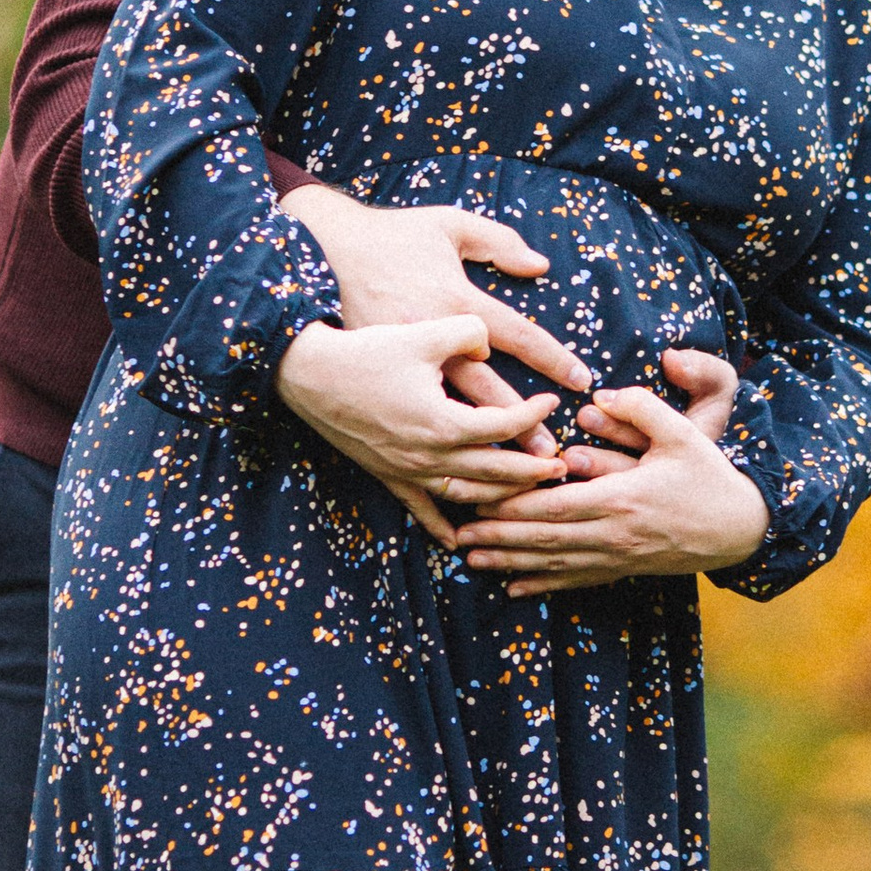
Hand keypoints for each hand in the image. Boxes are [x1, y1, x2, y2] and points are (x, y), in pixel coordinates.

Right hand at [280, 184, 593, 543]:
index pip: (505, 425)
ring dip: (501, 497)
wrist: (308, 373)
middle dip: (533, 471)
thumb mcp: (423, 330)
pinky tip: (459, 540)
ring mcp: (407, 470)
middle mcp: (429, 454)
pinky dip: (442, 526)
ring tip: (527, 493)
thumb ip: (468, 333)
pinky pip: (420, 509)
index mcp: (444, 420)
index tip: (552, 402)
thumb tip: (490, 343)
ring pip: (466, 495)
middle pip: (495, 471)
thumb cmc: (367, 348)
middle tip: (562, 466)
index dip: (533, 415)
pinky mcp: (387, 475)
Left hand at [460, 360, 769, 594]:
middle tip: (454, 533)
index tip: (476, 499)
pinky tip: (515, 589)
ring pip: (553, 562)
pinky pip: (577, 580)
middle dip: (497, 536)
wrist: (740, 527)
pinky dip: (543, 584)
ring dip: (510, 562)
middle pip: (543, 537)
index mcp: (621, 497)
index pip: (554, 504)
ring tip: (470, 560)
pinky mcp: (624, 569)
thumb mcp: (683, 433)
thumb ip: (641, 409)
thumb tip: (599, 396)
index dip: (512, 505)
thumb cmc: (709, 476)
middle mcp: (613, 533)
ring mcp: (617, 556)